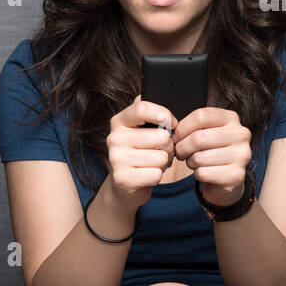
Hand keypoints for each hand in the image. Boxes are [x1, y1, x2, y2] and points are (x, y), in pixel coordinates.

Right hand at [105, 94, 178, 211]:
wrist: (124, 185)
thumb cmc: (140, 152)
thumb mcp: (141, 129)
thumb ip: (150, 113)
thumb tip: (168, 101)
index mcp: (119, 122)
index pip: (142, 108)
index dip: (164, 115)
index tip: (172, 124)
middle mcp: (114, 138)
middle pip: (161, 137)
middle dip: (169, 146)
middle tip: (160, 151)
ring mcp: (116, 159)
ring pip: (161, 157)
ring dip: (163, 163)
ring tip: (153, 164)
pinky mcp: (122, 179)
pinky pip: (156, 174)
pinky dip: (157, 177)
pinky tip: (147, 176)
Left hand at [171, 106, 252, 204]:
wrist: (226, 178)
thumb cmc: (210, 151)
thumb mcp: (204, 132)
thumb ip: (192, 127)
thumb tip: (170, 130)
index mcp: (231, 118)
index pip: (200, 116)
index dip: (182, 128)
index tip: (176, 138)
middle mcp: (241, 134)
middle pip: (198, 138)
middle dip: (181, 148)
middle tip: (179, 153)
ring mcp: (242, 155)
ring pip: (199, 157)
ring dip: (189, 162)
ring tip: (194, 162)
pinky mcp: (237, 175)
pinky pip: (204, 173)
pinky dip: (197, 174)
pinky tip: (203, 172)